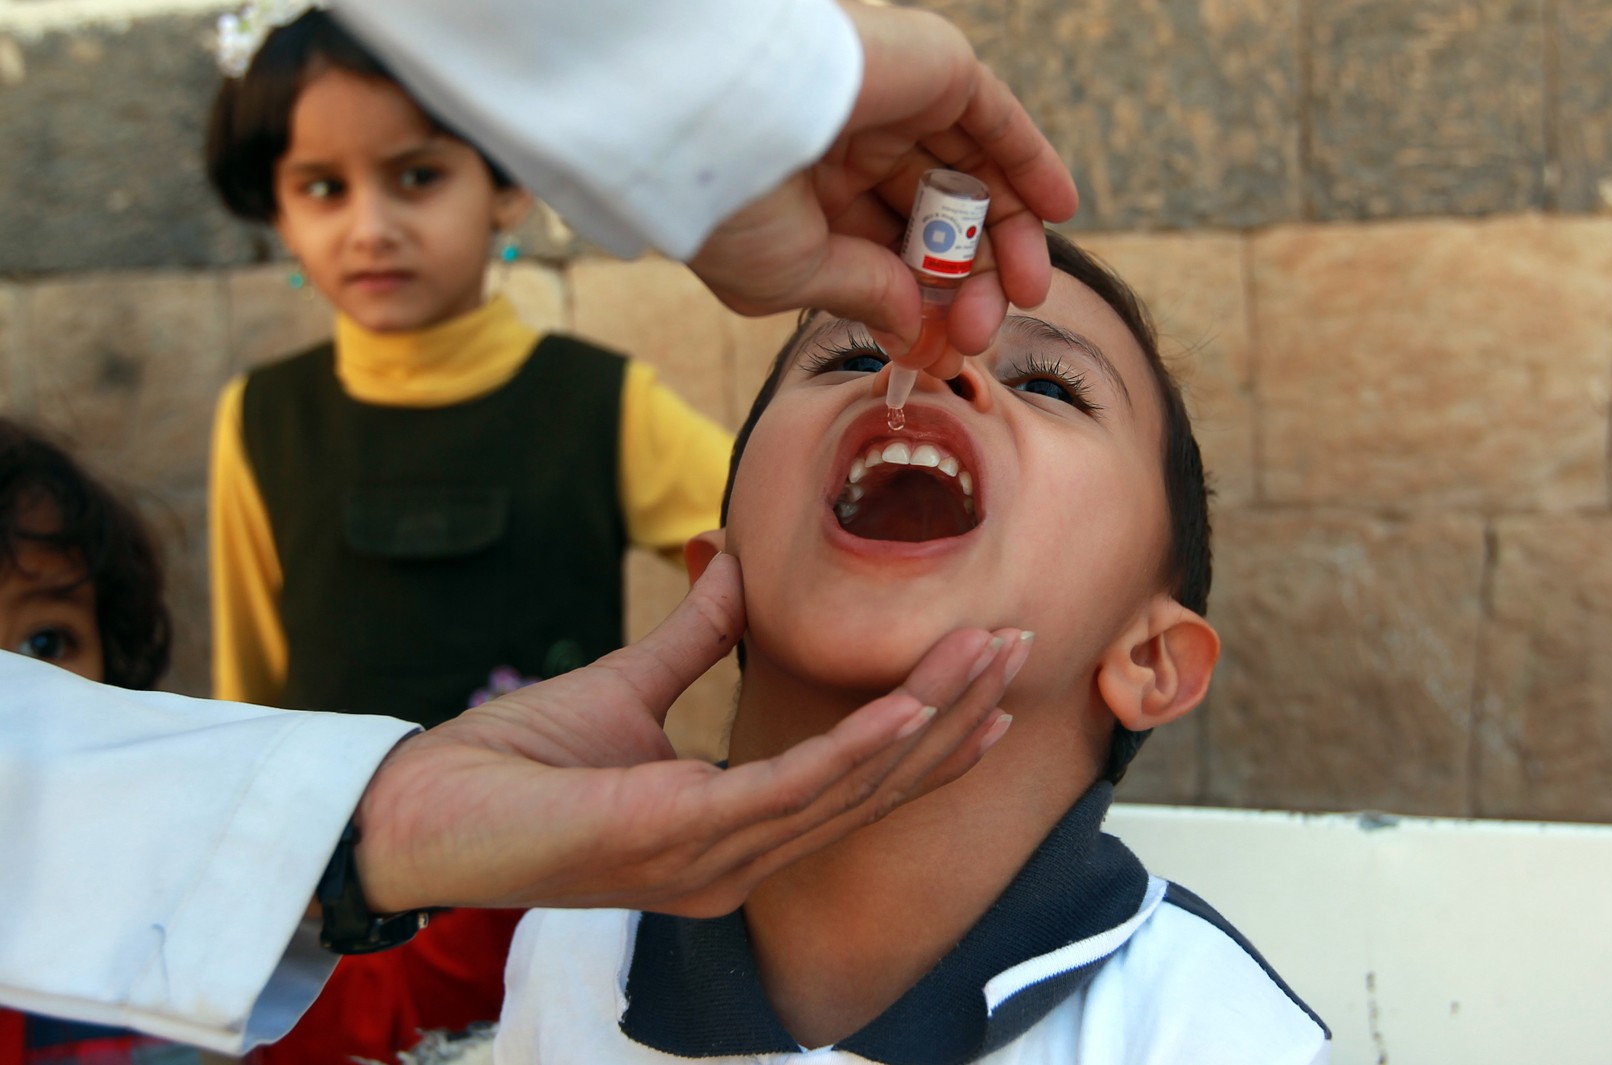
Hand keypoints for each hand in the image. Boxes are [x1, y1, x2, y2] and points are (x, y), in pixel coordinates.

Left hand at [352, 554, 1025, 917]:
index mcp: (731, 832)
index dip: (926, 734)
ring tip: (986, 657)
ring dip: (926, 722)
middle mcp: (736, 861)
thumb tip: (737, 570)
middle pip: (874, 788)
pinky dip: (857, 750)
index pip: (852, 784)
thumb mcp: (624, 688)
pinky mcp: (677, 842)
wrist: (417, 810)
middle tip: (1015, 649)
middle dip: (951, 718)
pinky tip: (908, 709)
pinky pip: (789, 794)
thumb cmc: (511, 766)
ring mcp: (713, 862)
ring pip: (850, 790)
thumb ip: (693, 641)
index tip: (982, 679)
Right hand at [688, 1, 1077, 374]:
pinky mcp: (931, 66)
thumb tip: (913, 326)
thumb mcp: (793, 275)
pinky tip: (1058, 209)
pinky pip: (996, 119)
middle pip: (934, 221)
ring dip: (1005, 236)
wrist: (716, 113)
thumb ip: (862, 295)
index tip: (945, 350)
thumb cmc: (729, 201)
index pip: (885, 252)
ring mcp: (892, 104)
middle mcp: (848, 145)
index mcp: (805, 194)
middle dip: (967, 282)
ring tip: (1027, 290)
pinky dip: (1030, 162)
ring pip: (969, 177)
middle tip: (981, 330)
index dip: (922, 303)